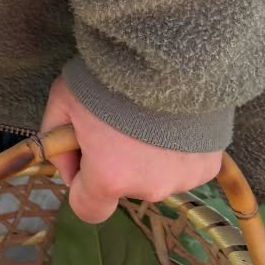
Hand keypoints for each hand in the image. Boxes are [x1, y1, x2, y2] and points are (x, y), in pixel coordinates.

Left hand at [40, 76, 223, 224]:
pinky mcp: (209, 167)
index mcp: (109, 178)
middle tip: (117, 121)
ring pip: (155, 175)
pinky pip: (183, 165)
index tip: (84, 156)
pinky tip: (173, 119)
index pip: (89, 210)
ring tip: (149, 116)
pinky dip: (176, 148)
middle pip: (124, 185)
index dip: (81, 184)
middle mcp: (149, 188)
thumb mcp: (63, 100)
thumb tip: (66, 164)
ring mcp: (183, 180)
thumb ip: (54, 138)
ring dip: (148, 156)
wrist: (170, 54)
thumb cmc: (110, 76)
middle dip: (116, 161)